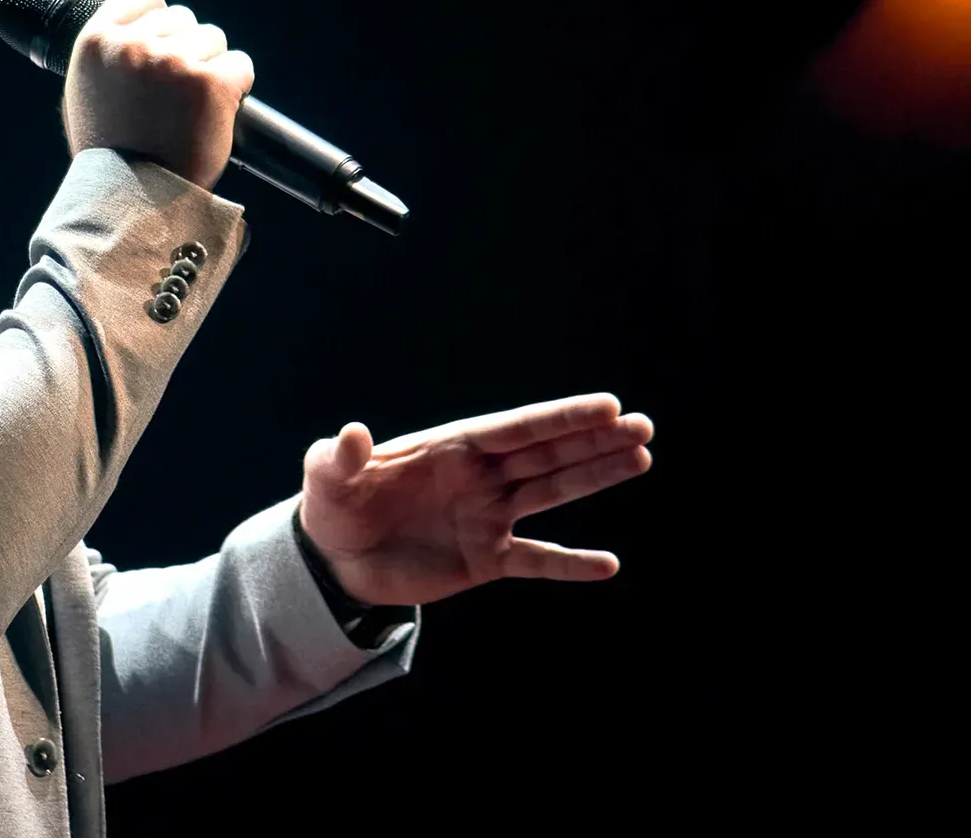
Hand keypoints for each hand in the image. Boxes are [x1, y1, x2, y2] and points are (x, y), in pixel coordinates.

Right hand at [62, 0, 254, 189]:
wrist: (132, 201)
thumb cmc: (109, 155)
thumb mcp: (84, 93)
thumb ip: (108, 56)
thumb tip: (136, 29)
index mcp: (95, 41)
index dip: (161, 20)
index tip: (164, 46)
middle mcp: (133, 45)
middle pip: (184, 17)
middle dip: (187, 49)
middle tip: (176, 94)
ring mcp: (173, 62)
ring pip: (214, 38)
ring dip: (211, 67)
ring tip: (192, 107)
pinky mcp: (210, 83)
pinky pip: (241, 65)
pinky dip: (236, 85)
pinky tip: (216, 111)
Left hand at [297, 394, 653, 607]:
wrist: (334, 559)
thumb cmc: (333, 506)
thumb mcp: (326, 478)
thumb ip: (340, 455)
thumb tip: (352, 433)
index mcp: (450, 447)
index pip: (515, 429)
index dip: (561, 418)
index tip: (607, 406)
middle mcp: (478, 476)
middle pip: (546, 454)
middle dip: (593, 439)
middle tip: (644, 425)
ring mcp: (486, 516)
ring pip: (552, 492)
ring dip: (595, 477)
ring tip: (641, 457)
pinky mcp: (484, 559)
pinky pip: (535, 559)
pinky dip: (569, 564)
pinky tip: (608, 565)